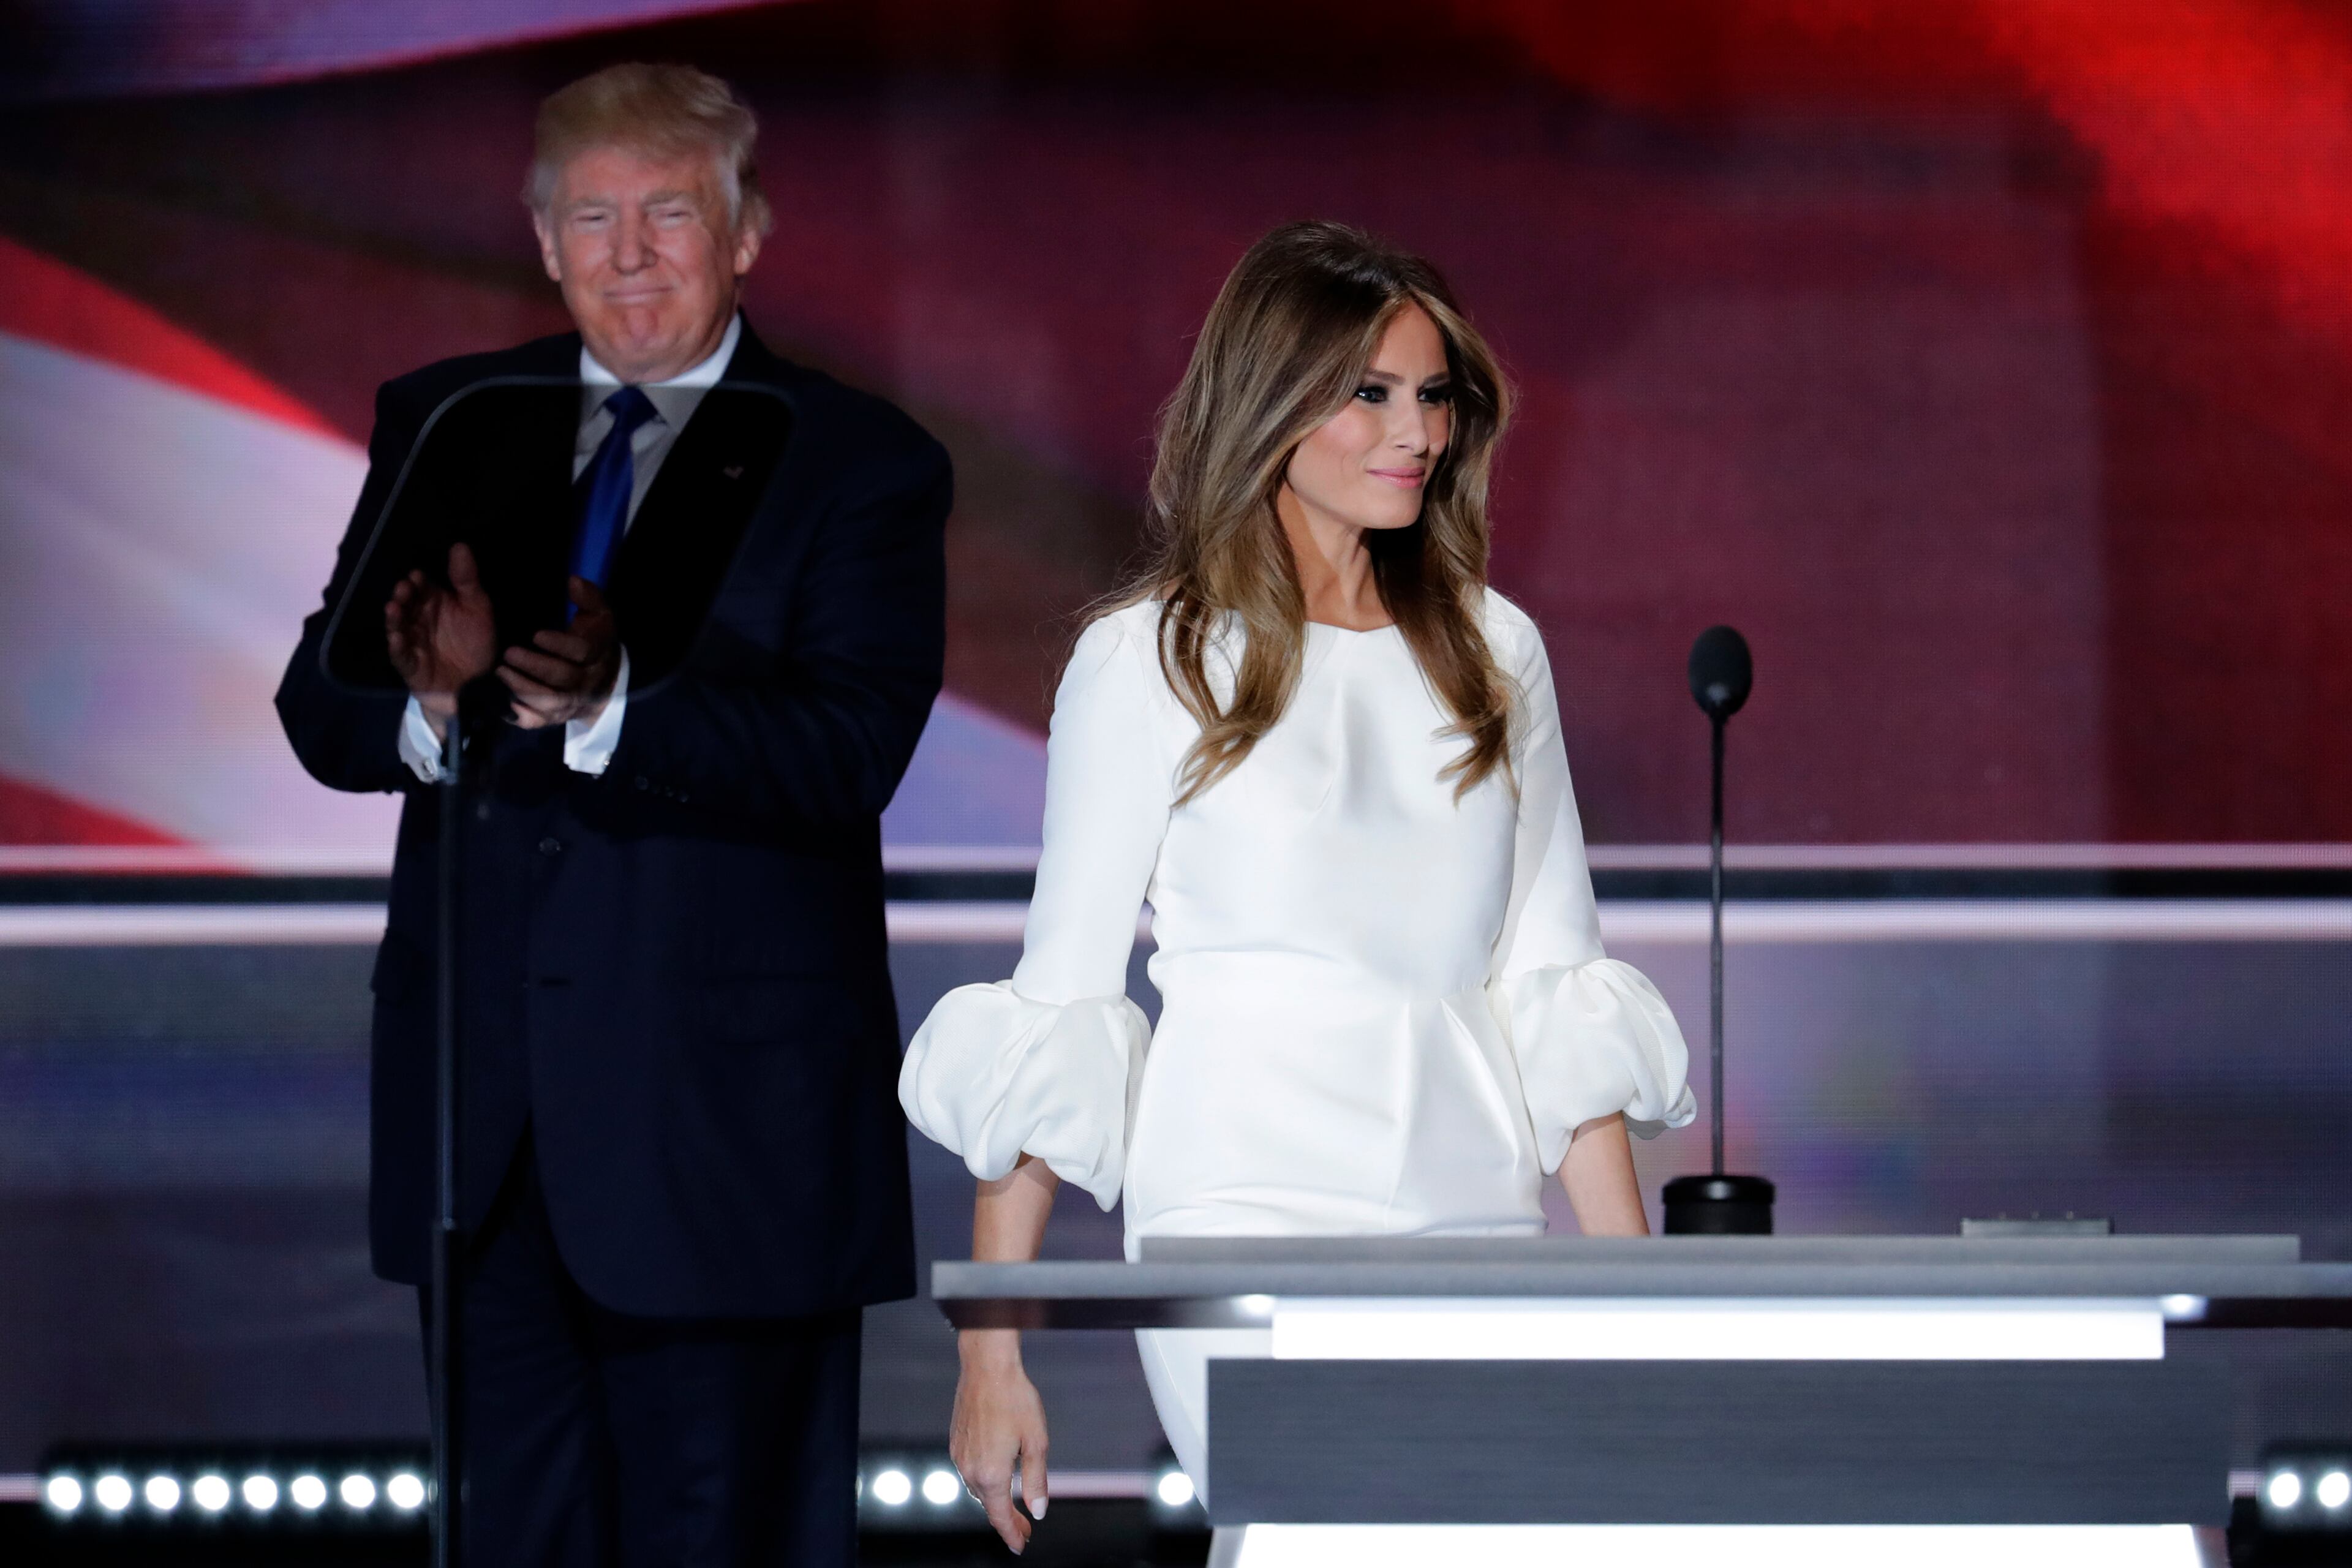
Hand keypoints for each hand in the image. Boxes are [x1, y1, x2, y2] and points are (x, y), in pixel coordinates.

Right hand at [384, 543, 495, 731]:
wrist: (479, 683)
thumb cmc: (476, 642)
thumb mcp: (477, 608)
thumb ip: (467, 579)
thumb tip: (459, 545)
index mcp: (432, 602)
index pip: (421, 587)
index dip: (418, 582)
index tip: (418, 576)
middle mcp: (418, 618)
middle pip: (406, 603)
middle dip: (403, 595)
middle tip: (405, 588)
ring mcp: (411, 641)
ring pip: (398, 626)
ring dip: (395, 617)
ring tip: (394, 607)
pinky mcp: (409, 664)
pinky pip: (400, 654)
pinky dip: (397, 646)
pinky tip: (397, 637)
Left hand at [498, 576, 619, 729]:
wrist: (604, 679)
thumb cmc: (592, 638)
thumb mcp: (596, 614)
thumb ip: (587, 596)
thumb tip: (572, 581)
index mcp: (597, 653)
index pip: (582, 652)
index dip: (560, 645)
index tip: (536, 635)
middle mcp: (585, 681)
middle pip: (563, 678)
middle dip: (535, 666)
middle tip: (509, 653)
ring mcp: (570, 702)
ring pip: (549, 701)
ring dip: (524, 688)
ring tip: (500, 673)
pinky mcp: (554, 717)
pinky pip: (538, 721)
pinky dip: (521, 714)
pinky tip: (505, 701)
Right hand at [951, 1329, 1048, 1553]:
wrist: (987, 1368)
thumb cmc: (1014, 1399)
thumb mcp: (1036, 1442)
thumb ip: (1036, 1481)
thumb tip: (1038, 1510)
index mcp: (991, 1473)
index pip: (999, 1516)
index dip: (1012, 1533)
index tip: (1021, 1544)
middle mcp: (970, 1469)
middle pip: (988, 1505)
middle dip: (1006, 1518)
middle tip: (1025, 1525)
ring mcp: (960, 1456)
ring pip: (977, 1489)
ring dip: (994, 1499)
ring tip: (1011, 1503)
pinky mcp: (955, 1442)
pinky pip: (969, 1471)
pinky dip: (983, 1481)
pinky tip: (996, 1475)